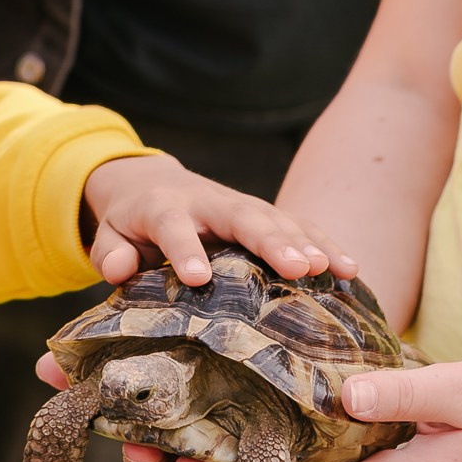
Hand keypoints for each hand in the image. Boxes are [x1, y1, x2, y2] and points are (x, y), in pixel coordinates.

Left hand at [81, 153, 351, 286]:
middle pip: (241, 217)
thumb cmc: (131, 222)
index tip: (198, 278)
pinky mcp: (266, 216)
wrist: (152, 183)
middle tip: (294, 268)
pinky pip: (300, 227)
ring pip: (277, 220)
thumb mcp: (110, 233)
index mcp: (164, 208)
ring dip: (305, 243)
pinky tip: (351, 269)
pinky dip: (325, 244)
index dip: (185, 249)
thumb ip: (111, 251)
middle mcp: (209, 202)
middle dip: (269, 241)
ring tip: (329, 269)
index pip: (173, 226)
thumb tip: (120, 270)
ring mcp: (242, 207)